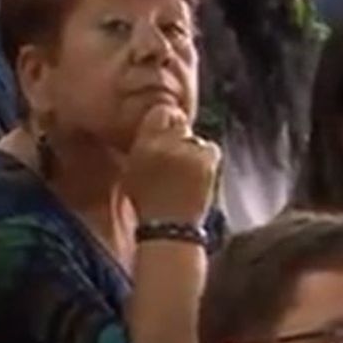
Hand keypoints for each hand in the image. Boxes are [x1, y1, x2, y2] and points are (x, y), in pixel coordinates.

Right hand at [122, 105, 220, 224]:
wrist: (169, 230)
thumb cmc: (148, 204)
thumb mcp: (131, 171)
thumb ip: (143, 145)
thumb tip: (158, 129)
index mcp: (143, 145)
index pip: (160, 112)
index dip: (165, 122)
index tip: (167, 135)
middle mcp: (165, 144)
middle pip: (180, 121)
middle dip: (180, 137)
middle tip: (178, 160)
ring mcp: (188, 152)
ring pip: (196, 138)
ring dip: (193, 150)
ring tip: (187, 173)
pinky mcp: (206, 162)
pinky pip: (210, 148)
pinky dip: (207, 160)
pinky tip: (200, 175)